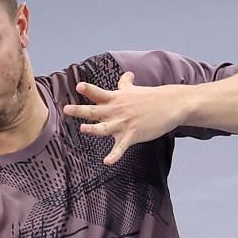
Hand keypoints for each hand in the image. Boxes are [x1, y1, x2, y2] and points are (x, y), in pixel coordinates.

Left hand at [62, 71, 184, 165]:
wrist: (171, 105)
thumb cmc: (152, 97)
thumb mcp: (136, 89)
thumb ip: (126, 84)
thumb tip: (127, 74)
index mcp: (116, 99)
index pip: (98, 93)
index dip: (88, 90)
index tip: (78, 86)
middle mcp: (116, 111)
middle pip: (95, 111)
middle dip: (80, 111)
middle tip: (66, 110)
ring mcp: (124, 123)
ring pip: (104, 128)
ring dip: (93, 129)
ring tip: (83, 129)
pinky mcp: (133, 135)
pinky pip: (121, 147)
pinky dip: (114, 155)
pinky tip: (107, 162)